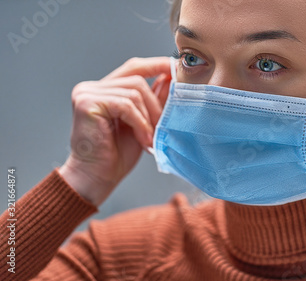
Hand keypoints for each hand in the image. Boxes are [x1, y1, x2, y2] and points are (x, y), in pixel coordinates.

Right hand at [59, 57, 171, 206]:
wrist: (97, 178)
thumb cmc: (117, 155)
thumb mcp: (143, 123)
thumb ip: (153, 99)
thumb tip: (170, 77)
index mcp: (104, 89)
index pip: (134, 68)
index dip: (156, 65)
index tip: (176, 69)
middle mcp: (92, 87)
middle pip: (137, 79)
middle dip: (156, 104)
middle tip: (162, 128)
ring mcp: (87, 93)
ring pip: (134, 93)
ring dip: (148, 118)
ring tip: (149, 138)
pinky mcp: (87, 103)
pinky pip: (126, 105)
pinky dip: (140, 123)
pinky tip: (142, 139)